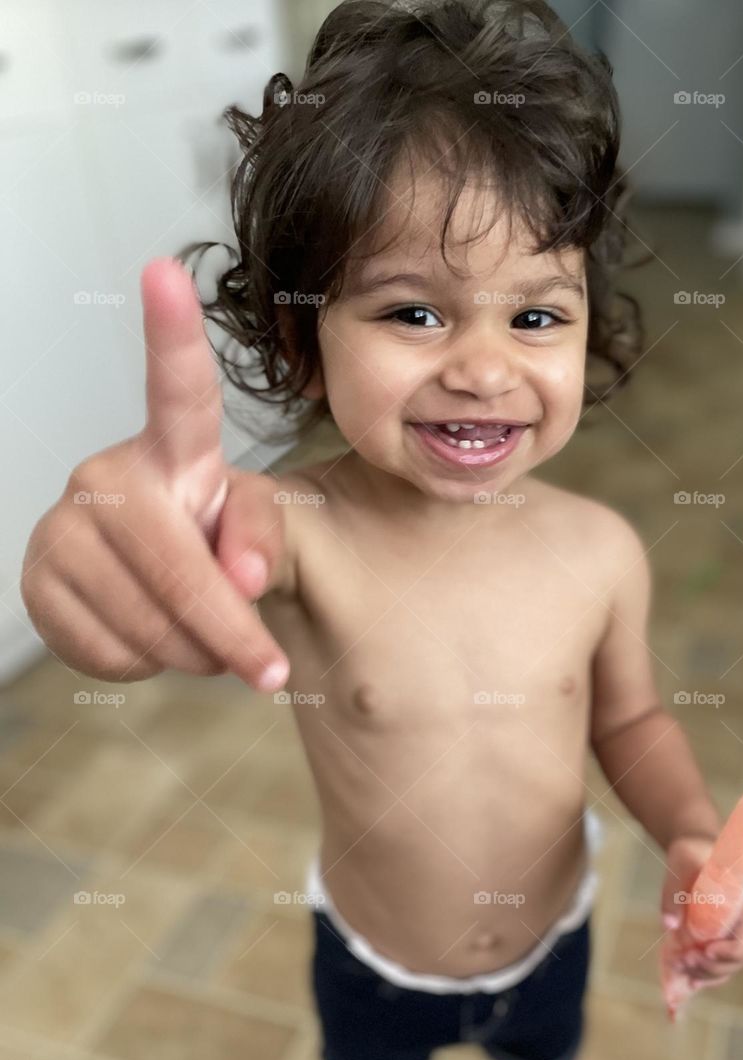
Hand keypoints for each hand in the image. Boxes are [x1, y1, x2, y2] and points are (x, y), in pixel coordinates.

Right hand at [20, 257, 290, 692]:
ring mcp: (65, 526)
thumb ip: (262, 540)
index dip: (171, 335)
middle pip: (176, 565)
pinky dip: (145, 666)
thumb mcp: (253, 533)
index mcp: (172, 451)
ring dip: (192, 653)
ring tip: (201, 640)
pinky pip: (107, 650)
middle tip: (269, 671)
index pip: (176, 390)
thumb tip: (239, 578)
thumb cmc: (209, 543)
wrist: (155, 590)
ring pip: (146, 620)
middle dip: (229, 631)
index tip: (165, 272)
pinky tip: (149, 640)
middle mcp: (108, 475)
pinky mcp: (38, 581)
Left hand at [660, 834, 742, 989]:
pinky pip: (724, 962)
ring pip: (734, 963)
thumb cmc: (692, 852)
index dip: (733, 950)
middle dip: (715, 965)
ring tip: (680, 966)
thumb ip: (675, 893)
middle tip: (685, 960)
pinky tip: (690, 980)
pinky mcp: (729, 937)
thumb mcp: (680, 864)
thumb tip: (669, 925)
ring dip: (708, 972)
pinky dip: (708, 973)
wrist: (694, 849)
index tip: (706, 951)